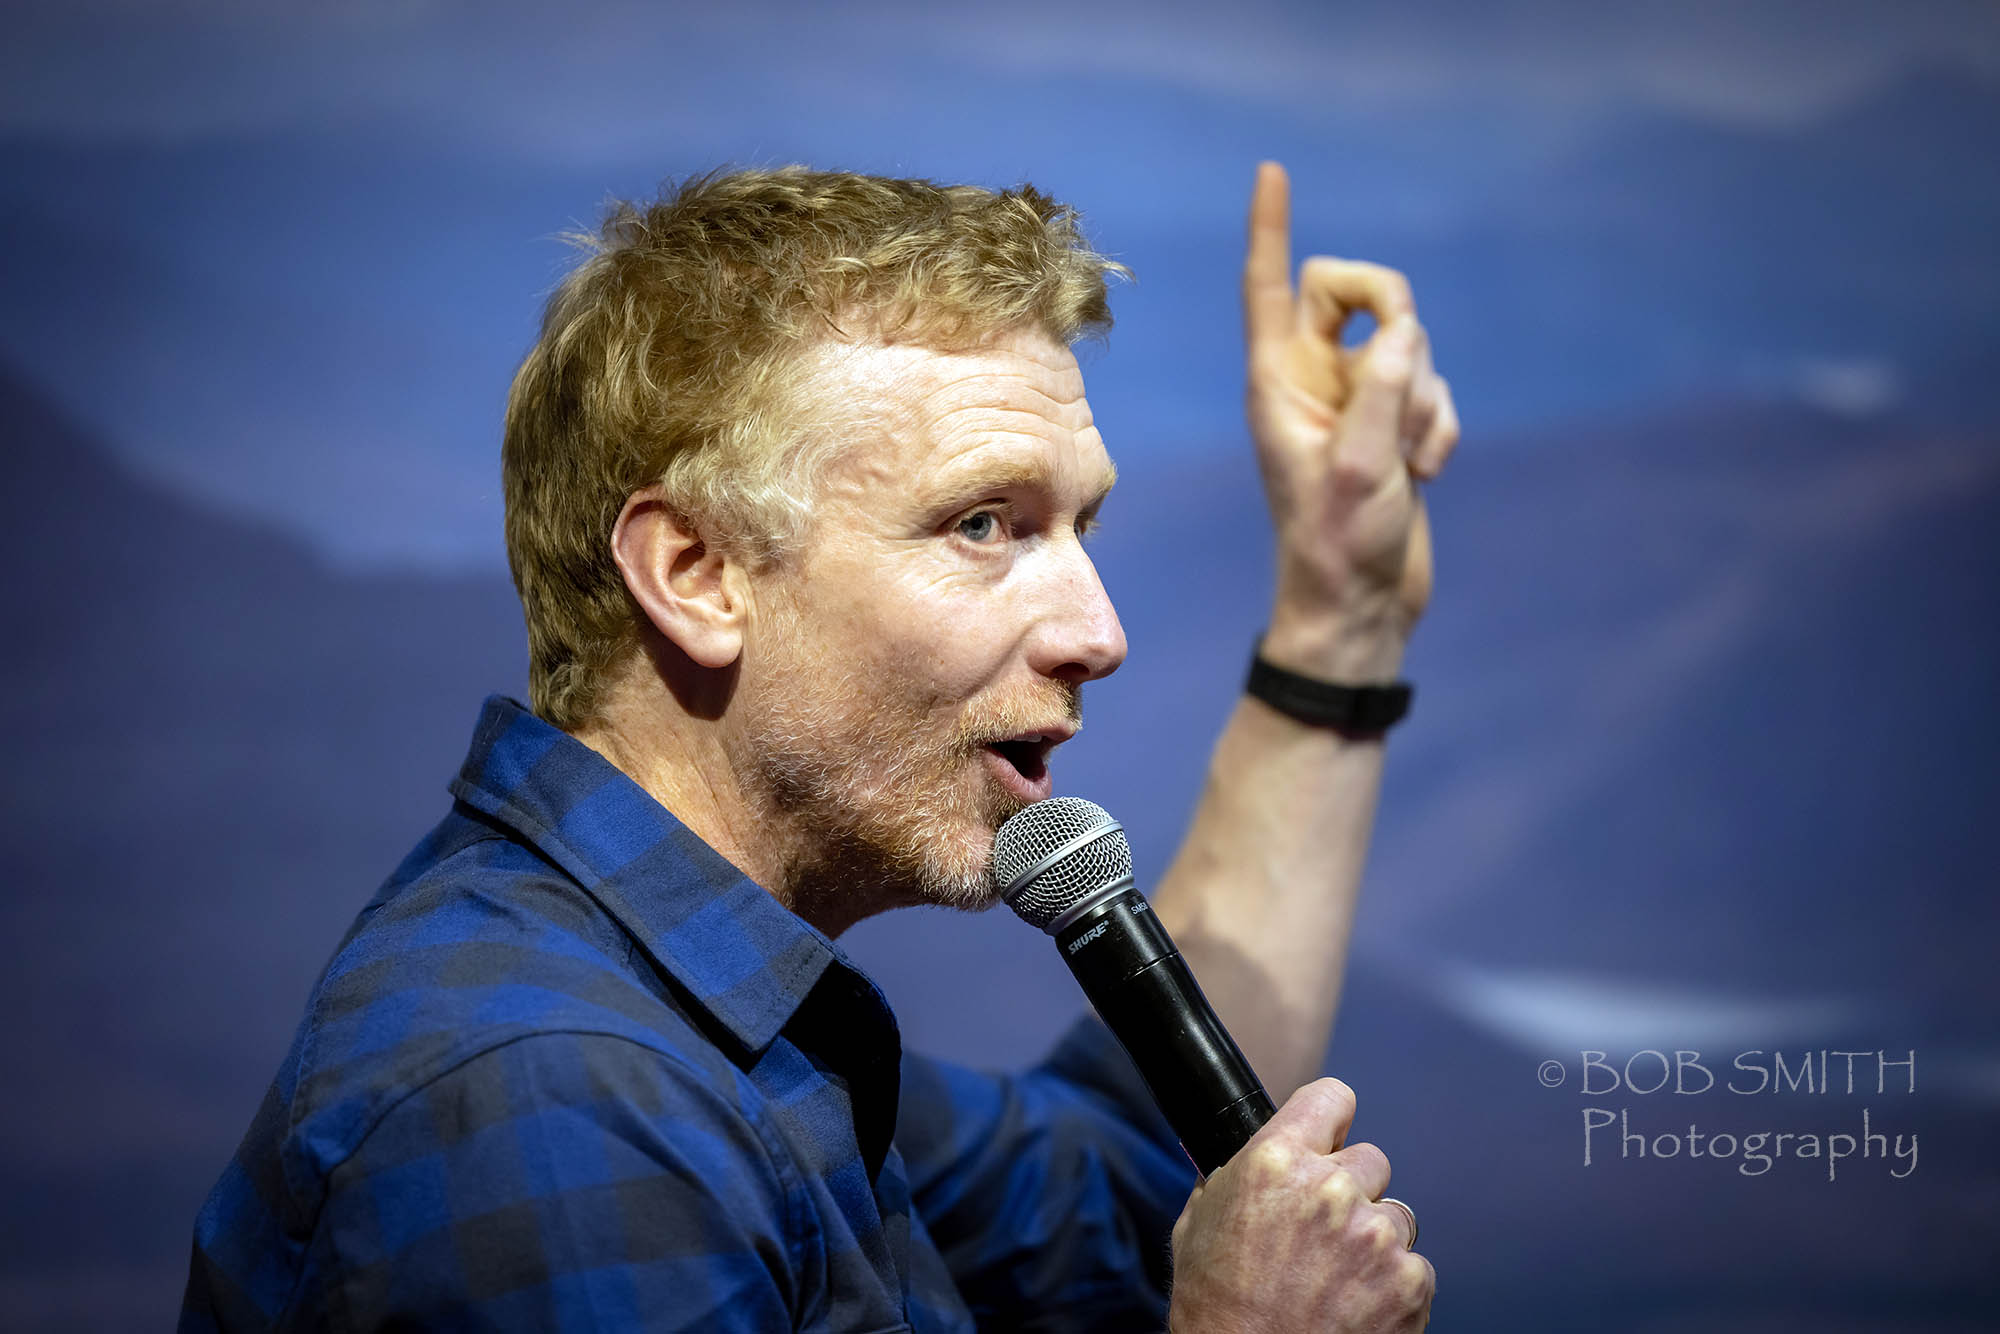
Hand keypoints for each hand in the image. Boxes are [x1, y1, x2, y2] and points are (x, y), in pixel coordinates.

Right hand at [1167, 1078, 1432, 1332]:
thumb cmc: (1216, 1305)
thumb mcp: (1199, 1222)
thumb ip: (1232, 1176)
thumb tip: (1246, 1154)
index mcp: (1275, 1161)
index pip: (1331, 1097)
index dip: (1328, 1120)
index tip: (1328, 1136)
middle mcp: (1332, 1190)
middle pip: (1369, 1159)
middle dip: (1351, 1189)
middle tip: (1322, 1231)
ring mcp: (1375, 1237)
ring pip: (1394, 1215)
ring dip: (1373, 1239)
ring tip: (1335, 1278)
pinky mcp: (1409, 1282)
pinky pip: (1412, 1265)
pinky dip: (1391, 1285)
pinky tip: (1354, 1305)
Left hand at [1242, 162, 1459, 680]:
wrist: (1362, 604)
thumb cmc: (1338, 544)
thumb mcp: (1358, 466)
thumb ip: (1381, 390)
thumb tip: (1405, 332)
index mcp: (1276, 381)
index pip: (1270, 286)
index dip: (1271, 228)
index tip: (1271, 172)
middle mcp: (1311, 379)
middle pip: (1360, 293)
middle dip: (1395, 321)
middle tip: (1403, 368)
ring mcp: (1355, 399)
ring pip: (1408, 345)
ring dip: (1423, 397)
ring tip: (1407, 460)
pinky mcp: (1392, 423)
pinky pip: (1432, 385)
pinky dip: (1440, 423)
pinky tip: (1426, 472)